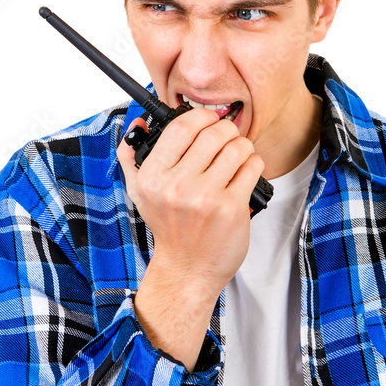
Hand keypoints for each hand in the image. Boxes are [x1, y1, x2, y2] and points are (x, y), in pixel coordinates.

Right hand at [117, 107, 264, 300]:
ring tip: (237, 156)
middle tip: (227, 139)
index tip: (208, 120)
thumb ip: (131, 156)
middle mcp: (177, 186)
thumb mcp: (139, 193)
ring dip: (242, 146)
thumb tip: (138, 123)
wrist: (187, 269)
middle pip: (214, 133)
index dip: (201, 116)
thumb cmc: (168, 228)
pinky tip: (245, 172)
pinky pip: (252, 167)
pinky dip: (253, 164)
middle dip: (226, 130)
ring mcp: (206, 198)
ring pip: (237, 147)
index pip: (182, 127)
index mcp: (153, 177)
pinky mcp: (231, 209)